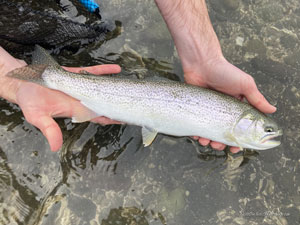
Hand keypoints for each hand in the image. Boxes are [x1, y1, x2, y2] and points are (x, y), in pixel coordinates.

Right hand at [0, 47, 120, 151]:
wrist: (23, 83)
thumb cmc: (29, 101)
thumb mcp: (37, 117)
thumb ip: (49, 130)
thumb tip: (56, 147)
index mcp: (76, 110)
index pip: (99, 115)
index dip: (112, 117)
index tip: (126, 118)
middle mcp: (82, 98)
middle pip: (105, 102)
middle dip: (120, 104)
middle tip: (136, 104)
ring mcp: (81, 86)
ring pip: (103, 87)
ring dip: (116, 86)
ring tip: (132, 86)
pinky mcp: (76, 74)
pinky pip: (93, 72)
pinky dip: (104, 70)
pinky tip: (116, 69)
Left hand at [154, 0, 275, 152]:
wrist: (202, 63)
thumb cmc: (224, 72)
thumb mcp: (245, 84)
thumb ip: (257, 99)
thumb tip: (273, 110)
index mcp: (236, 108)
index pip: (240, 128)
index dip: (239, 140)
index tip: (237, 148)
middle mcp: (223, 111)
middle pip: (223, 133)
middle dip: (221, 143)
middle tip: (218, 145)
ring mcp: (209, 111)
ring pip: (209, 132)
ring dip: (208, 141)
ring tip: (206, 142)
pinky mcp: (197, 109)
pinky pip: (196, 125)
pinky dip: (196, 133)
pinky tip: (196, 135)